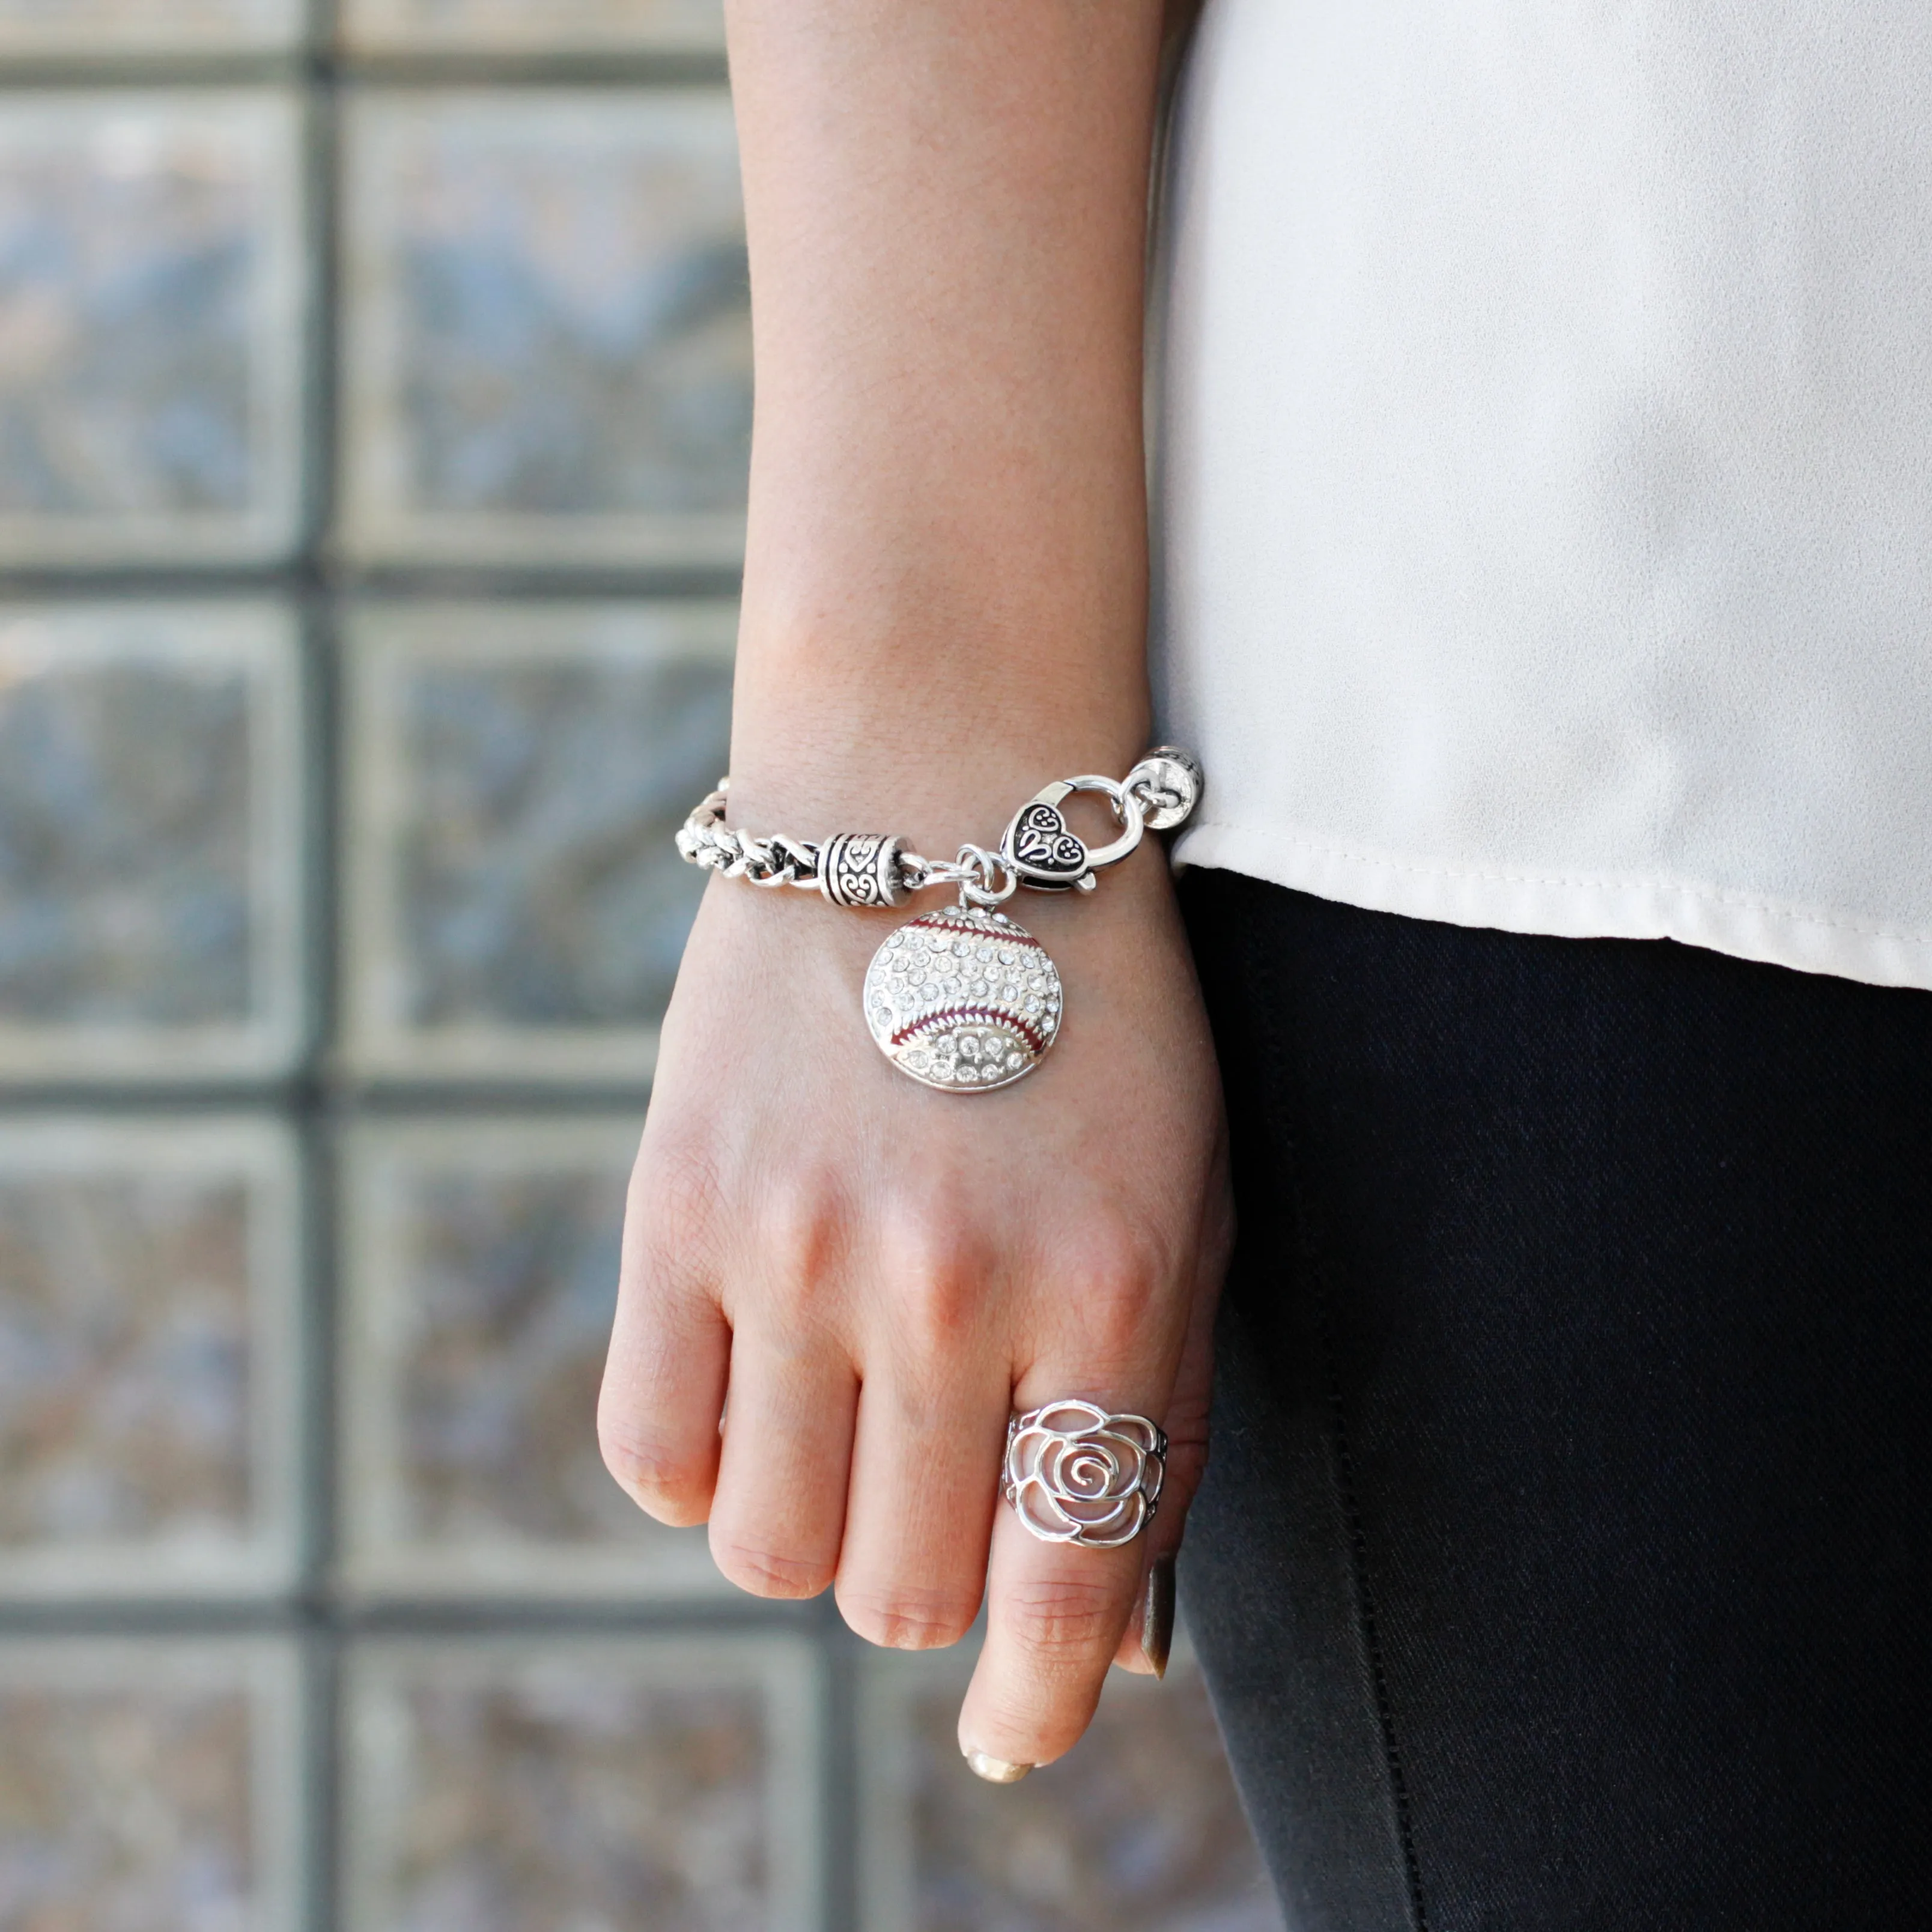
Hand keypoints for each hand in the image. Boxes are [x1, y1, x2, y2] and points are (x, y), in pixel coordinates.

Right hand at [599, 847, 1230, 1773]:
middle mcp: (946, 1286)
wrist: (934, 804)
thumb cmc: (1095, 1016)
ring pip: (769, 1550)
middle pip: (899, 1591)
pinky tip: (758, 1385)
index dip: (1035, 1701)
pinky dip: (705, 1464)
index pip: (1058, 1585)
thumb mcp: (1184, 1198)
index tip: (1014, 1731)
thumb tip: (1091, 1631)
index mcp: (1107, 1288)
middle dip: (930, 1578)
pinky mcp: (671, 1205)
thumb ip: (1152, 1407)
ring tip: (848, 1426)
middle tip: (941, 1493)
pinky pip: (650, 1451)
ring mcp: (793, 1247)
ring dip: (816, 1527)